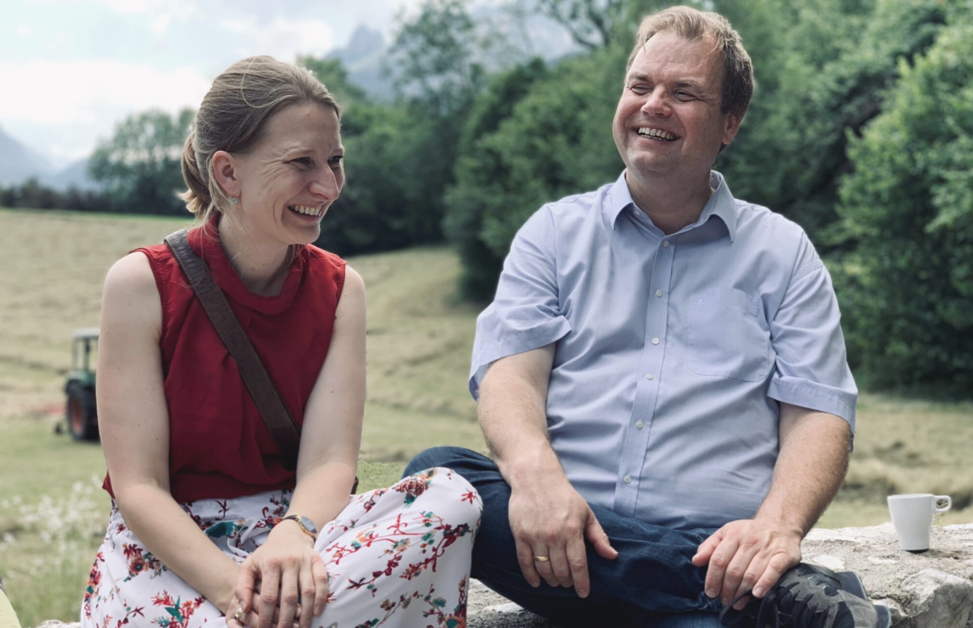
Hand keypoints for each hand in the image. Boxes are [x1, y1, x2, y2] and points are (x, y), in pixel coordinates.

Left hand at [235, 523, 329, 627]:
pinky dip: (321, 599)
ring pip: (308, 591)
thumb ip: (242, 586)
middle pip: (289, 597)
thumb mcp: (249, 566)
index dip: (267, 616)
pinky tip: (317, 613)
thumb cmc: (266, 555)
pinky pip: (322, 582)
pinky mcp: (318, 560)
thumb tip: (244, 608)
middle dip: (286, 620)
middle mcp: (289, 561)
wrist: (288, 534)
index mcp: (270, 563)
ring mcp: (305, 561)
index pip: (269, 596)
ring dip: (306, 614)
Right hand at [508, 478, 616, 597]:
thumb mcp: (586, 513)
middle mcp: (554, 535)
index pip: (578, 565)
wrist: (535, 478)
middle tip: (568, 584)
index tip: (584, 594)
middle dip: (566, 582)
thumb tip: (612, 556)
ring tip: (555, 581)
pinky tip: (537, 582)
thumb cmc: (563, 496)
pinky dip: (531, 576)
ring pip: (544, 569)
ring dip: (551, 580)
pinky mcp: (520, 535)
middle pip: (561, 571)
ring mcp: (535, 536)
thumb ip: (599, 536)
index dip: (582, 583)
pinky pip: (525, 562)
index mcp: (572, 530)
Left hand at [692, 518, 801, 608]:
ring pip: (751, 574)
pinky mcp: (783, 555)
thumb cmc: (748, 532)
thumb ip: (709, 546)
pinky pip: (773, 571)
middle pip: (734, 570)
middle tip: (724, 600)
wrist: (779, 523)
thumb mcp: (726, 533)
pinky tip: (756, 594)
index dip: (712, 578)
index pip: (719, 560)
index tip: (711, 592)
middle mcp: (750, 541)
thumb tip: (696, 561)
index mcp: (733, 535)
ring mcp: (767, 548)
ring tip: (737, 603)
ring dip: (742, 593)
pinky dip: (764, 584)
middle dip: (727, 589)